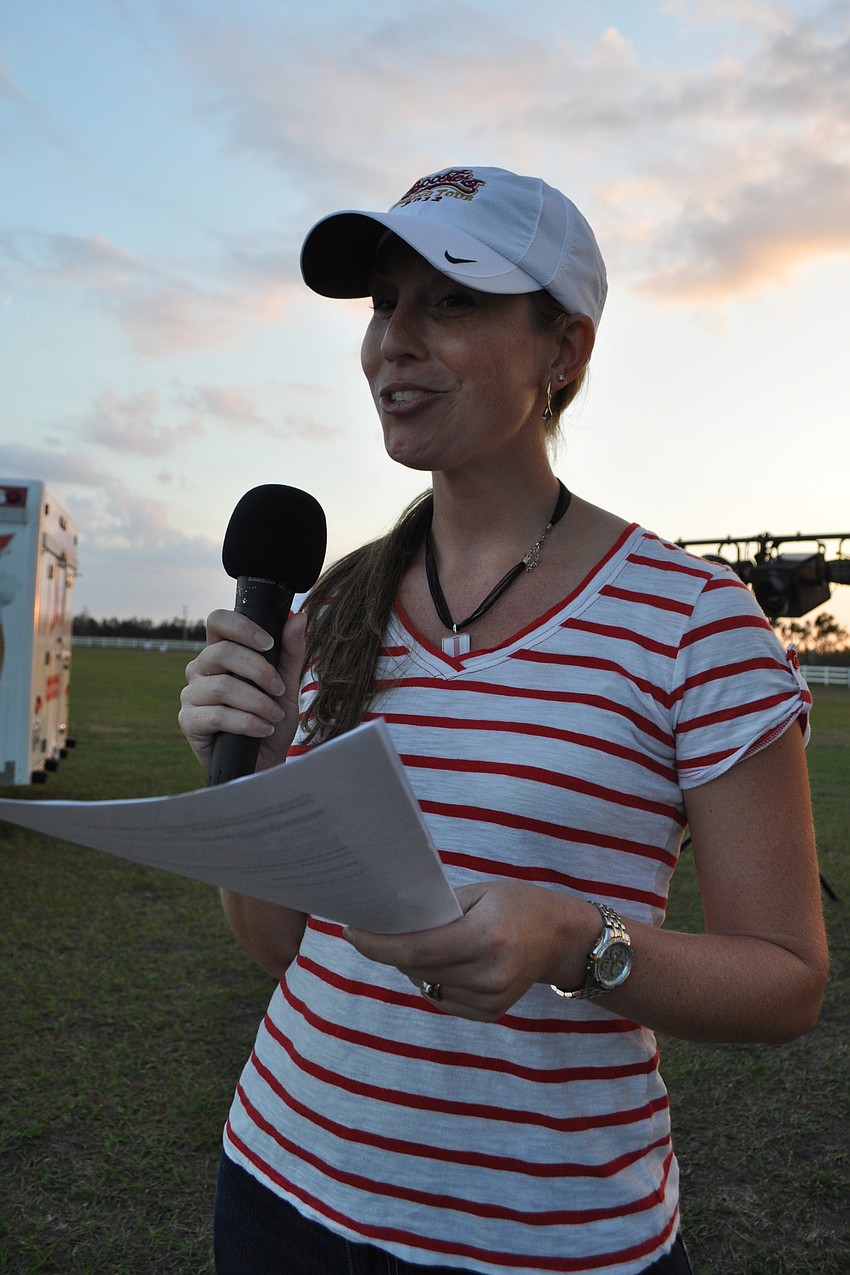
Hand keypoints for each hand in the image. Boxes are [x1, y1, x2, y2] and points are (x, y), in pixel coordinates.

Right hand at [178, 608, 306, 774]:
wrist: (266, 762)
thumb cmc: (272, 720)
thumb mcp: (287, 685)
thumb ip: (291, 652)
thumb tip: (298, 617)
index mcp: (220, 652)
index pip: (218, 621)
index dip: (241, 627)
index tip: (268, 643)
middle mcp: (201, 670)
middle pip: (221, 652)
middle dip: (258, 670)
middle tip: (279, 690)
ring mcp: (191, 695)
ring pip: (222, 686)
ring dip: (257, 702)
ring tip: (274, 716)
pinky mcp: (188, 721)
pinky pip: (216, 715)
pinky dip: (247, 722)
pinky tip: (262, 729)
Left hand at [345, 882, 598, 1021]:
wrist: (563, 939)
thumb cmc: (518, 904)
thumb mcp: (480, 893)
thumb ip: (438, 910)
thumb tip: (391, 922)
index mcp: (485, 939)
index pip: (416, 949)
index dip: (377, 944)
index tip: (351, 932)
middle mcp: (488, 975)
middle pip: (416, 968)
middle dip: (390, 950)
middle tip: (377, 927)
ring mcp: (491, 1000)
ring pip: (426, 985)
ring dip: (411, 965)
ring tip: (422, 941)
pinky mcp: (490, 1014)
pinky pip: (442, 998)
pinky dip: (432, 979)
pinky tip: (444, 961)